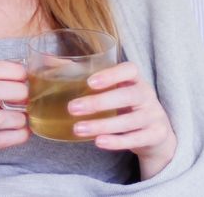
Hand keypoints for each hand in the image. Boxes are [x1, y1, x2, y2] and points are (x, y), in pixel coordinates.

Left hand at [67, 61, 177, 179]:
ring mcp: (153, 116)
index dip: (111, 74)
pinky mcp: (156, 135)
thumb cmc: (126, 106)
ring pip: (130, 120)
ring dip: (102, 125)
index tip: (90, 82)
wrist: (156, 133)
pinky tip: (98, 142)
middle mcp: (147, 95)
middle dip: (100, 102)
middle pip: (128, 95)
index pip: (130, 70)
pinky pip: (136, 139)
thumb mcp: (114, 90)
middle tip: (72, 108)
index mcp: (135, 80)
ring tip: (78, 129)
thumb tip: (47, 60)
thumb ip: (85, 77)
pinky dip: (117, 142)